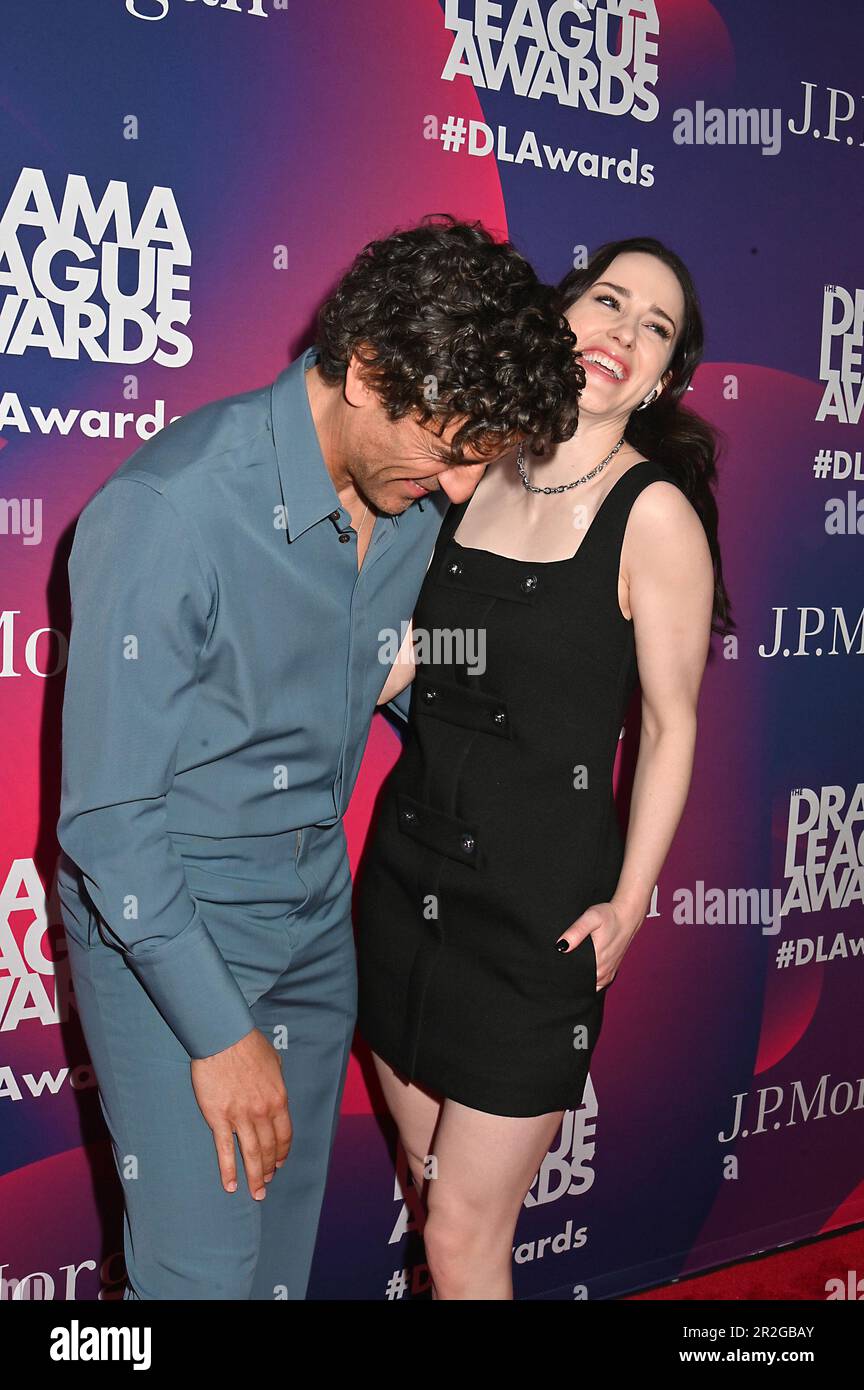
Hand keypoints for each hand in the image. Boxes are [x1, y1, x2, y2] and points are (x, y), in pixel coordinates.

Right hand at [191, 1027, 291, 1199]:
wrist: (223, 1038)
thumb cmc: (248, 1045)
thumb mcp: (274, 1061)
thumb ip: (277, 1079)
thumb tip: (277, 1086)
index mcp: (278, 1099)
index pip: (284, 1135)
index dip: (283, 1153)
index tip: (280, 1163)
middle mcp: (262, 1113)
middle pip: (269, 1149)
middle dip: (270, 1168)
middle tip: (267, 1183)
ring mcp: (240, 1118)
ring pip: (251, 1155)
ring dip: (255, 1177)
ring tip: (256, 1193)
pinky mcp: (218, 1118)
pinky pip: (225, 1151)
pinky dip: (229, 1171)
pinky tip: (231, 1186)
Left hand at [556, 901, 631, 990]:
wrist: (627, 916)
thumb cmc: (609, 916)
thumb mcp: (591, 918)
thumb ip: (576, 932)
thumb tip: (560, 946)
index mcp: (597, 961)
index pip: (574, 978)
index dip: (563, 975)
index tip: (555, 968)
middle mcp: (603, 972)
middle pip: (580, 983)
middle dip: (569, 978)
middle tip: (558, 967)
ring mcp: (608, 974)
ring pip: (589, 986)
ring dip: (579, 980)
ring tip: (569, 968)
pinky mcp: (611, 972)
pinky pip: (597, 984)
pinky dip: (589, 981)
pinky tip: (582, 971)